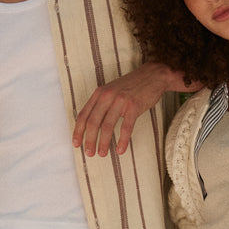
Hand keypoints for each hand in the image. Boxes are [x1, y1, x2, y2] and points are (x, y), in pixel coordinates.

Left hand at [72, 62, 191, 156]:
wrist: (152, 75)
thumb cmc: (132, 86)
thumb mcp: (112, 91)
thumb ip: (101, 104)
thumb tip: (92, 125)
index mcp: (99, 93)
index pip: (83, 115)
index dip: (78, 131)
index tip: (76, 144)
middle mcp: (107, 96)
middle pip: (93, 122)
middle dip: (89, 140)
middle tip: (89, 153)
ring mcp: (120, 100)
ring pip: (107, 126)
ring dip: (103, 143)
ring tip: (102, 154)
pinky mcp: (134, 106)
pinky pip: (126, 127)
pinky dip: (122, 141)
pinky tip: (120, 150)